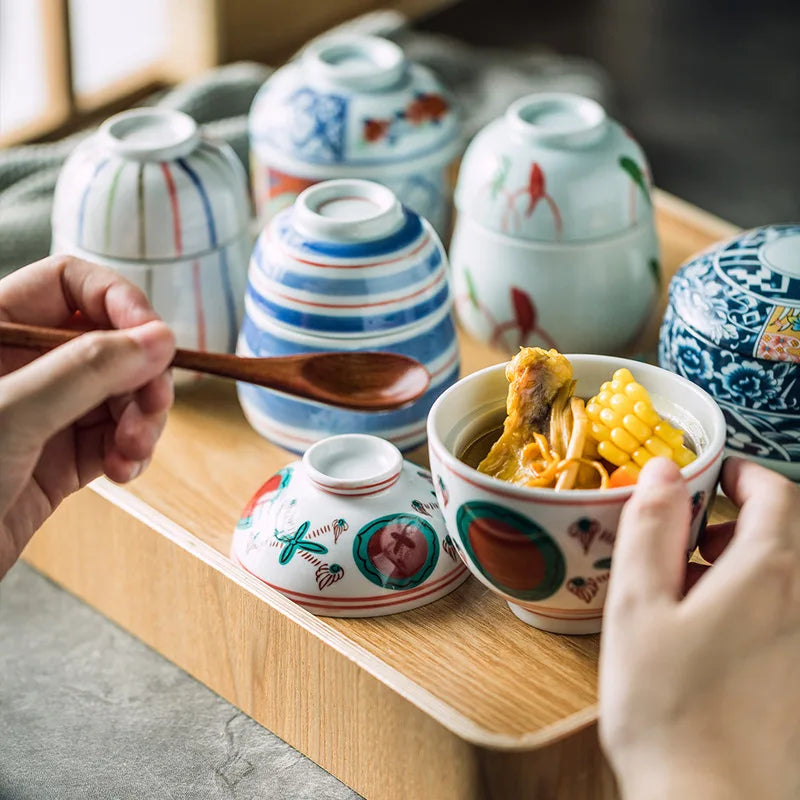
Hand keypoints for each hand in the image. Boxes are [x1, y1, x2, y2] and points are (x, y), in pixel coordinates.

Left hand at [0, 255, 174, 578]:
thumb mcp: (11, 415)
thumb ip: (84, 370)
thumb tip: (157, 339)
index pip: (69, 285)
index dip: (118, 301)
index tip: (155, 337)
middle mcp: (23, 368)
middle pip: (110, 342)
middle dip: (142, 374)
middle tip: (154, 405)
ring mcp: (45, 414)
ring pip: (123, 393)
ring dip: (144, 419)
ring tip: (132, 449)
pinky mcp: (61, 459)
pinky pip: (117, 438)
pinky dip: (133, 452)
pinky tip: (123, 470)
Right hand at [599, 457, 799, 799]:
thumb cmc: (666, 707)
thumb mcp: (639, 604)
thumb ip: (650, 529)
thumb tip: (663, 470)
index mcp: (766, 575)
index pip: (776, 494)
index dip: (741, 473)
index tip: (706, 472)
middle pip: (782, 535)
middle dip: (732, 519)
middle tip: (680, 535)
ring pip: (778, 578)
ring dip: (734, 563)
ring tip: (680, 589)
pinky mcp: (794, 678)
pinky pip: (777, 617)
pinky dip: (742, 602)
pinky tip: (697, 637)